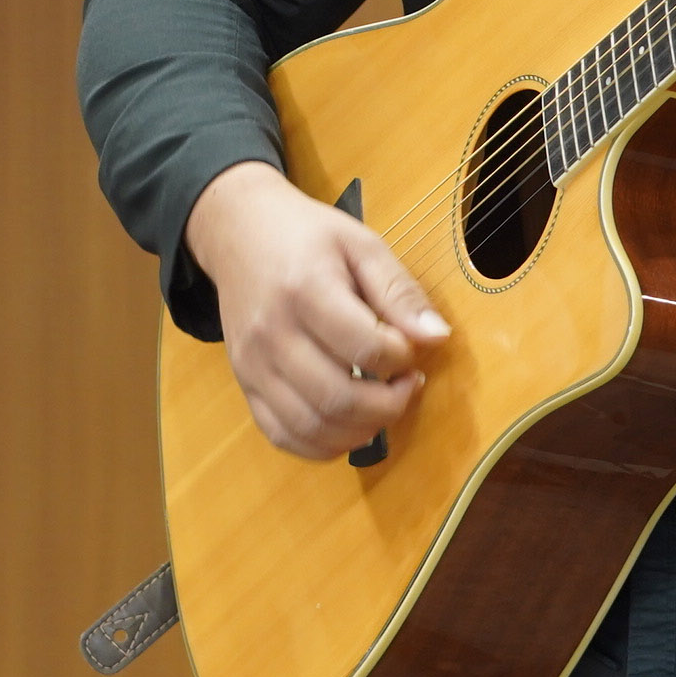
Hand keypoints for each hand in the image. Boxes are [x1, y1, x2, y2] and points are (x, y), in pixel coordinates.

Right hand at [182, 161, 446, 459]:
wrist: (238, 231)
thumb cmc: (305, 235)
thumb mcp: (361, 244)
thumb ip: (399, 291)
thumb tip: (437, 337)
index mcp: (304, 289)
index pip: (365, 348)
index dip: (402, 358)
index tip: (411, 349)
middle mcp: (271, 332)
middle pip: (339, 398)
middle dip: (389, 405)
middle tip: (407, 385)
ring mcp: (252, 363)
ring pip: (312, 426)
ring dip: (361, 430)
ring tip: (381, 404)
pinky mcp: (244, 382)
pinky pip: (282, 435)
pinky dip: (322, 445)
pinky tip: (348, 425)